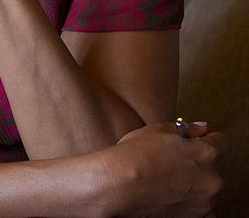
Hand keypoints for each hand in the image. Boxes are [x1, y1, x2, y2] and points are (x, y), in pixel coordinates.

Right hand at [96, 121, 228, 217]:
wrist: (118, 187)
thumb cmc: (133, 157)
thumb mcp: (156, 131)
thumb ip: (186, 129)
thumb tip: (201, 129)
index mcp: (206, 153)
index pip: (222, 143)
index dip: (208, 141)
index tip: (198, 144)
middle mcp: (212, 179)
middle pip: (213, 168)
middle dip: (196, 165)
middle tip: (170, 164)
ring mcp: (206, 202)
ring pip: (206, 190)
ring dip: (193, 186)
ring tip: (165, 183)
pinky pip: (202, 211)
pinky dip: (190, 206)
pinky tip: (170, 199)